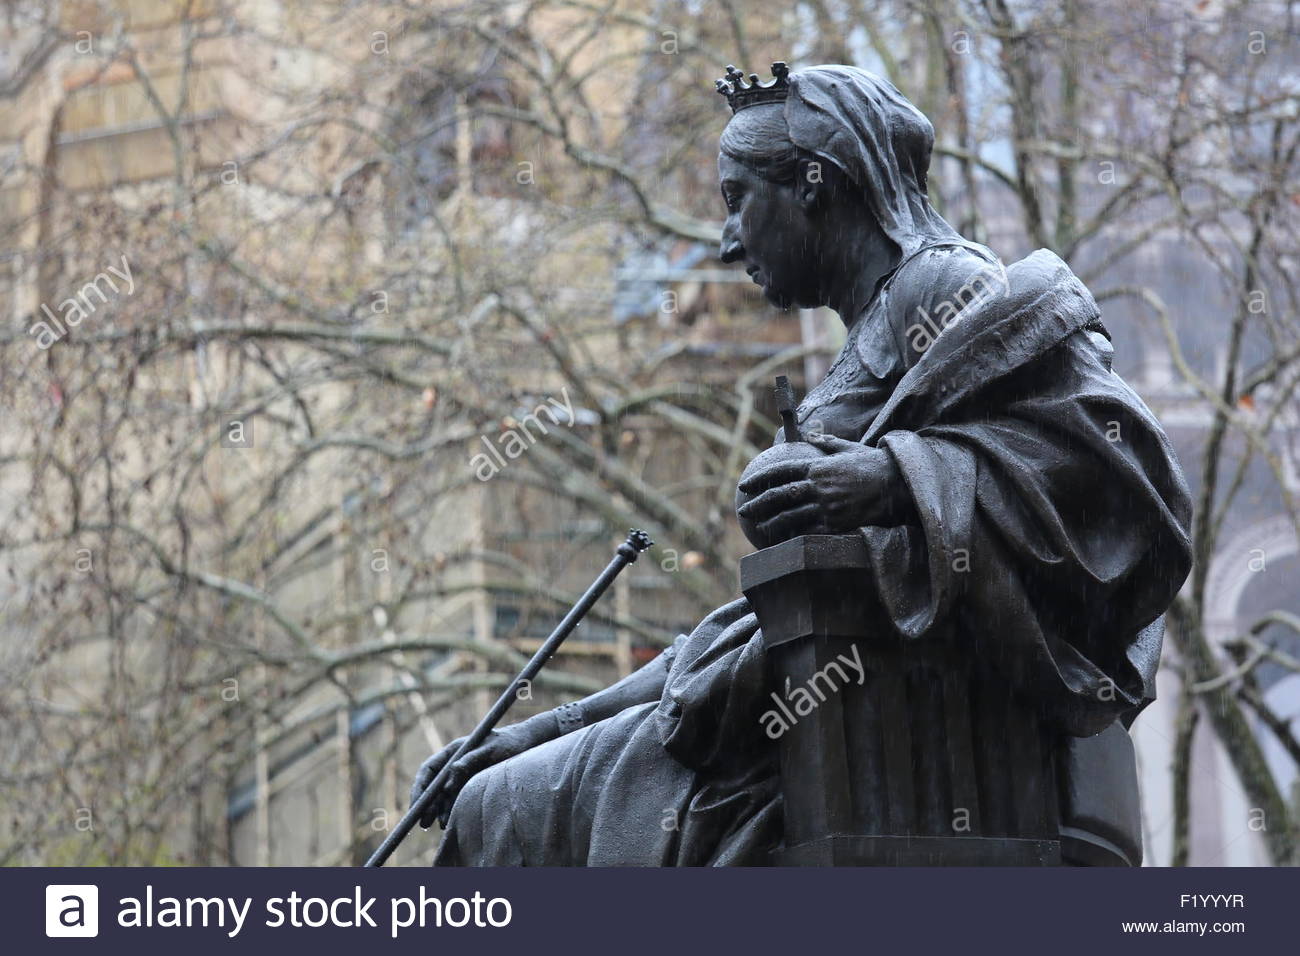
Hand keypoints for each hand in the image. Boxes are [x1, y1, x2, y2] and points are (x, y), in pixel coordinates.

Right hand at [408, 714, 555, 828]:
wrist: (525, 746)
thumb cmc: (509, 743)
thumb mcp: (492, 749)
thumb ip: (472, 759)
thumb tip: (452, 772)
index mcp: (453, 751)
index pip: (428, 770)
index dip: (419, 788)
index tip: (416, 805)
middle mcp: (454, 764)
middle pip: (432, 786)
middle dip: (425, 805)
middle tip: (423, 823)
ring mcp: (461, 776)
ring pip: (442, 797)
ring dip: (438, 812)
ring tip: (442, 826)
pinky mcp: (470, 785)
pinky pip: (455, 801)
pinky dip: (450, 812)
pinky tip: (450, 823)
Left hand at [736, 434, 904, 544]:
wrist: (897, 485)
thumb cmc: (873, 465)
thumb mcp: (849, 448)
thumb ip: (827, 443)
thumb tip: (812, 436)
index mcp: (818, 466)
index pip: (780, 471)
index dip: (760, 479)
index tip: (745, 485)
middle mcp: (819, 486)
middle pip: (779, 496)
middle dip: (757, 504)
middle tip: (744, 511)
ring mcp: (827, 506)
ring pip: (790, 517)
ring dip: (771, 524)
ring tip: (759, 529)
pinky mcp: (836, 524)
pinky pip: (809, 531)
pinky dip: (793, 536)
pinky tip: (783, 541)